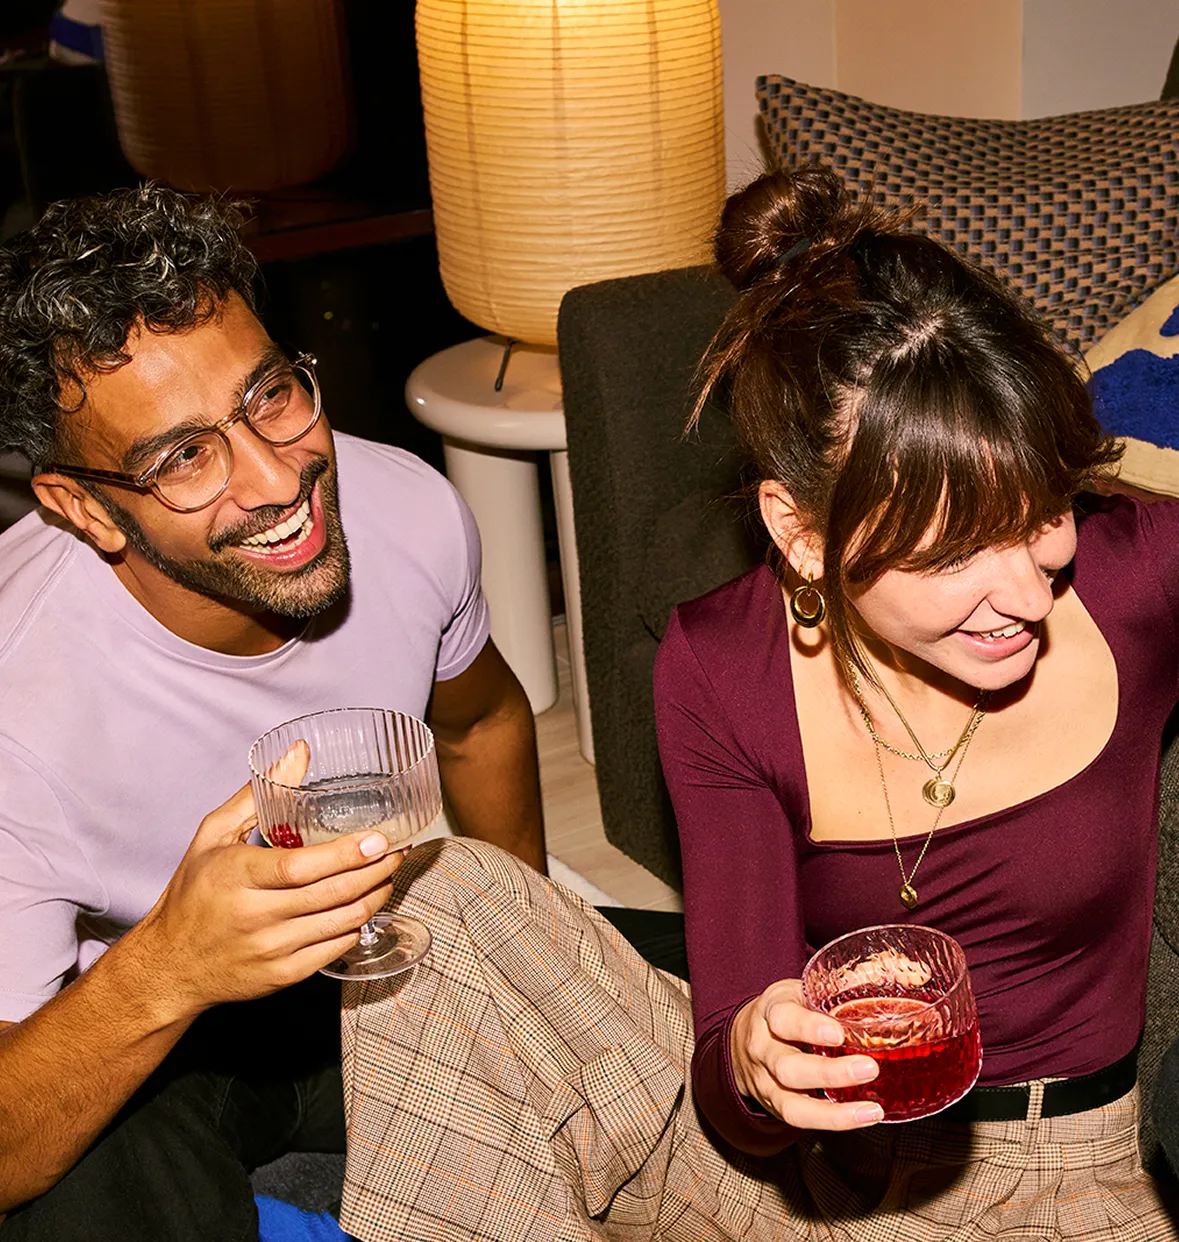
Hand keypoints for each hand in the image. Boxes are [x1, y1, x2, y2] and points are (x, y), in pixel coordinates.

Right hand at [134, 768, 406, 1019]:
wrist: (170, 966)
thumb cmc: (194, 892)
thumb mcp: (213, 835)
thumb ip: (258, 794)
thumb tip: (298, 753)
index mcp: (236, 876)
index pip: (300, 867)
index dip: (345, 854)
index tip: (377, 838)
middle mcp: (254, 916)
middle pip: (331, 893)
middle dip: (375, 870)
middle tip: (397, 850)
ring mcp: (270, 949)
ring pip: (340, 922)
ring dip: (375, 896)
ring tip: (388, 873)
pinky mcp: (282, 975)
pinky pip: (334, 949)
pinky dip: (357, 925)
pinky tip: (365, 904)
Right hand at [730, 979, 883, 1129]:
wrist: (740, 1040)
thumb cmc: (784, 1011)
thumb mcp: (799, 991)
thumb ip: (832, 990)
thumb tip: (889, 971)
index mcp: (770, 1011)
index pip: (783, 1018)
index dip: (809, 1027)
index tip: (838, 1032)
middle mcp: (763, 1049)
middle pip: (788, 1067)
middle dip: (829, 1073)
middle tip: (869, 1068)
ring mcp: (766, 1082)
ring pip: (792, 1104)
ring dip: (834, 1112)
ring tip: (871, 1110)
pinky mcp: (775, 1106)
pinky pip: (801, 1120)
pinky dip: (833, 1122)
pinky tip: (862, 1117)